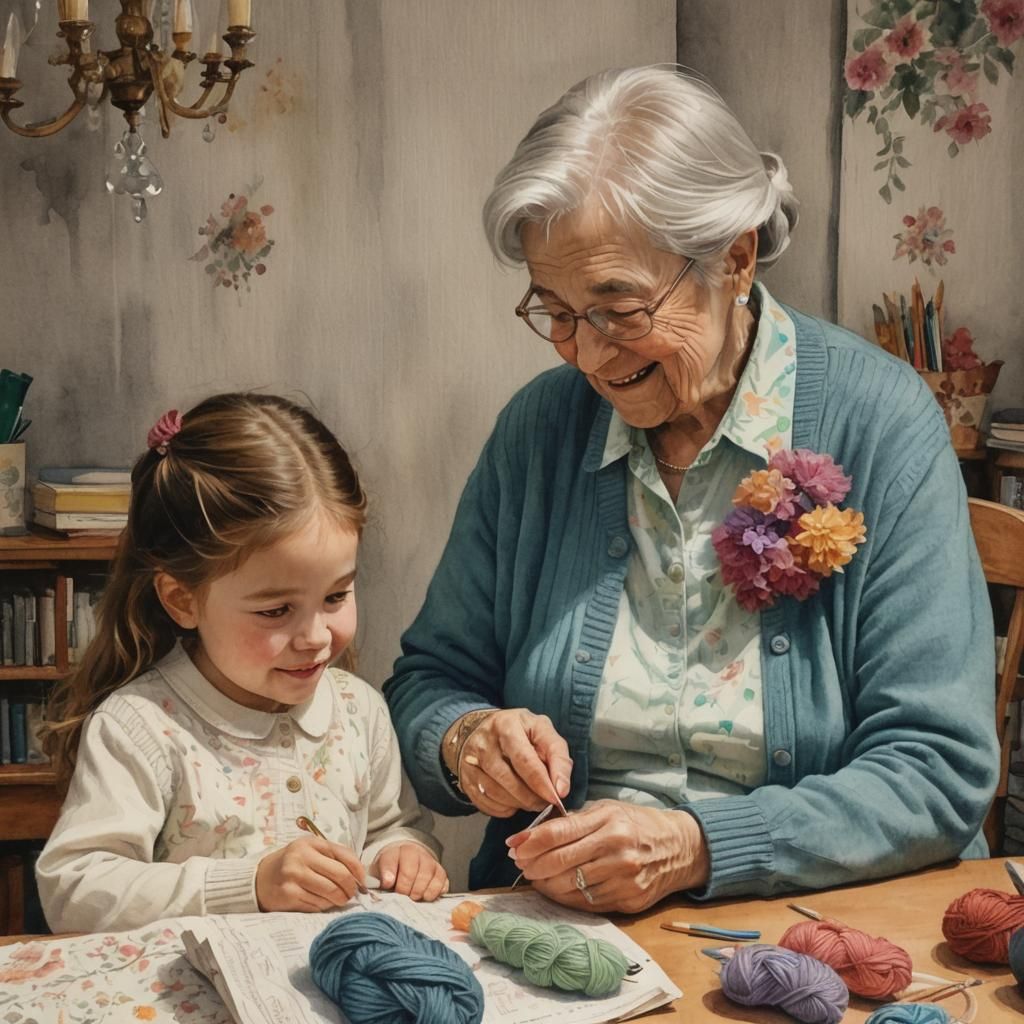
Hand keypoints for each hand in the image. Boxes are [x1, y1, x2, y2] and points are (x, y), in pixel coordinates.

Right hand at [256, 836, 365, 912]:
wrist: (260, 878)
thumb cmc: (293, 865)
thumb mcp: (311, 852)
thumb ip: (334, 858)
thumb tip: (360, 876)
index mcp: (311, 843)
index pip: (345, 855)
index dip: (358, 870)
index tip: (363, 881)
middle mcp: (301, 857)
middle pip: (340, 875)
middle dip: (351, 888)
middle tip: (352, 894)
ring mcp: (293, 876)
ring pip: (330, 892)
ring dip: (339, 900)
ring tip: (339, 900)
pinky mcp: (288, 895)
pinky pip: (316, 904)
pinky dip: (324, 906)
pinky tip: (322, 903)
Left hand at [372, 842, 448, 900]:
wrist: (407, 865)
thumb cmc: (391, 873)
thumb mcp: (379, 873)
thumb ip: (378, 880)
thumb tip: (385, 886)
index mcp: (395, 852)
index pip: (391, 860)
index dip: (388, 874)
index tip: (387, 885)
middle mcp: (415, 853)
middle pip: (411, 871)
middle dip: (404, 888)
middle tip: (401, 897)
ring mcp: (430, 861)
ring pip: (427, 875)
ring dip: (419, 891)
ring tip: (413, 898)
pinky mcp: (441, 872)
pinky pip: (442, 882)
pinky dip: (434, 892)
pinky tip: (426, 897)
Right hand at [451, 709, 572, 817]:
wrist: (483, 730)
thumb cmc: (520, 732)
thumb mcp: (542, 731)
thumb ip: (557, 755)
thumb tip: (562, 789)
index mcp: (506, 724)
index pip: (524, 759)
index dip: (542, 782)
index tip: (557, 797)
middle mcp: (484, 742)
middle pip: (509, 779)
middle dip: (533, 797)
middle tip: (547, 802)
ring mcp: (471, 762)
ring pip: (497, 794)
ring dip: (520, 804)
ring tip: (533, 801)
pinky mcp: (466, 780)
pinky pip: (487, 804)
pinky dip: (505, 809)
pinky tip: (514, 801)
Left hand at [506, 800, 709, 913]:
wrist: (680, 848)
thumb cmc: (637, 824)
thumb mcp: (608, 810)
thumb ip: (574, 821)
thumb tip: (534, 834)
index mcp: (610, 821)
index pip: (559, 832)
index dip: (531, 840)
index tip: (513, 845)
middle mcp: (617, 849)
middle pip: (561, 862)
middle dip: (533, 864)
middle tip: (519, 863)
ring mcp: (624, 877)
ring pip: (571, 886)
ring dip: (545, 884)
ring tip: (535, 877)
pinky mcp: (629, 900)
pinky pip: (587, 903)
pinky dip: (566, 897)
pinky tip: (556, 889)